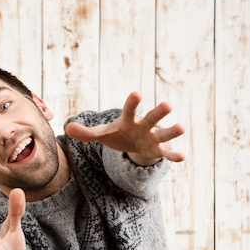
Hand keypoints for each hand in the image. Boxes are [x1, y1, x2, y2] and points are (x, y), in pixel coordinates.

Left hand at [65, 92, 185, 163]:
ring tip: (182, 127)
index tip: (136, 93)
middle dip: (159, 112)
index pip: (129, 110)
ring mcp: (153, 137)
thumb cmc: (118, 134)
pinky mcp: (158, 150)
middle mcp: (144, 126)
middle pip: (152, 118)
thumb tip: (67, 129)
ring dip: (172, 131)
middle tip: (167, 104)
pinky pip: (167, 153)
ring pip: (164, 134)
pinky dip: (174, 155)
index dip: (132, 103)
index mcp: (129, 120)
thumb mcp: (102, 134)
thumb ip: (87, 133)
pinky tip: (182, 156)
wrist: (134, 144)